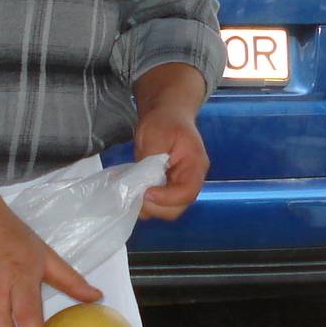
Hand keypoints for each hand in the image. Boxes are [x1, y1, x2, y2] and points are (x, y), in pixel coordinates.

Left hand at [134, 104, 208, 219]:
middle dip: (155, 206)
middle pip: (177, 207)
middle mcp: (191, 180)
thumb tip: (141, 181)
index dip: (166, 198)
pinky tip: (132, 191)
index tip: (146, 192)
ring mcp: (179, 186)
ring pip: (167, 209)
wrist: (167, 116)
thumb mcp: (155, 134)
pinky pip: (159, 204)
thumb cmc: (165, 121)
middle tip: (134, 195)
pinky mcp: (168, 188)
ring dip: (148, 207)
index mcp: (195, 166)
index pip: (187, 192)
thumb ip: (150, 158)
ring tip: (130, 194)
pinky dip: (145, 203)